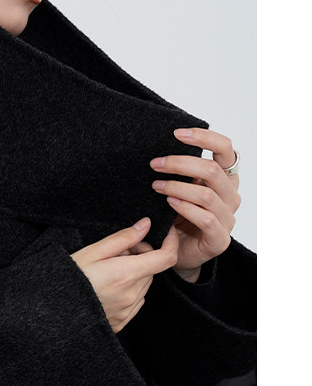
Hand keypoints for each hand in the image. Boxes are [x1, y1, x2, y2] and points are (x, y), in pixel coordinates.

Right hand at [70, 219, 178, 332]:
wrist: (53, 308)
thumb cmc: (69, 276)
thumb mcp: (93, 250)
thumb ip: (123, 238)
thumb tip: (146, 225)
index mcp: (125, 274)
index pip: (165, 258)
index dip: (170, 242)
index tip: (165, 233)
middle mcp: (131, 295)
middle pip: (153, 269)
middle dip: (142, 257)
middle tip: (118, 253)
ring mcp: (127, 311)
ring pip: (145, 285)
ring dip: (135, 274)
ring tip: (109, 270)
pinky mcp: (122, 322)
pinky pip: (137, 301)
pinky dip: (130, 291)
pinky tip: (109, 287)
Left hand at [149, 127, 240, 279]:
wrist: (179, 251)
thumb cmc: (178, 216)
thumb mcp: (179, 187)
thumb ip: (179, 170)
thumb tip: (159, 148)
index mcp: (224, 178)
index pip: (225, 149)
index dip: (204, 137)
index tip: (177, 133)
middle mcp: (230, 196)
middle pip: (212, 170)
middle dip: (179, 163)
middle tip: (155, 164)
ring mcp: (228, 218)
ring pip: (206, 195)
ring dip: (177, 186)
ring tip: (156, 186)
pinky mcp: (219, 239)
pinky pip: (206, 219)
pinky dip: (185, 208)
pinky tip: (169, 203)